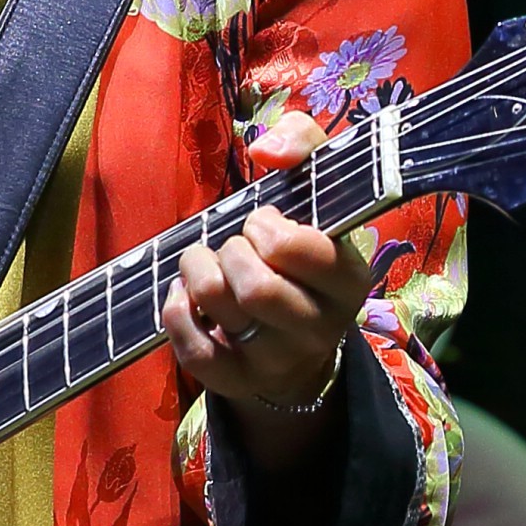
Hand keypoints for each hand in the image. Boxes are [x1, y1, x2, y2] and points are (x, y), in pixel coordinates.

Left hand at [161, 112, 364, 469]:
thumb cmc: (304, 250)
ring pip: (217, 305)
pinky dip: (176, 311)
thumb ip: (303, 144)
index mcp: (350, 280)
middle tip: (234, 245)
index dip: (269, 228)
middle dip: (230, 250)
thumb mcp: (318, 192)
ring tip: (203, 260)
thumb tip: (265, 150)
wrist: (302, 341)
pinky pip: (192, 349)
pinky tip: (184, 294)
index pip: (303, 251)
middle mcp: (321, 328)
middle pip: (255, 287)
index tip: (264, 223)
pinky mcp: (238, 381)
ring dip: (196, 267)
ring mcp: (278, 360)